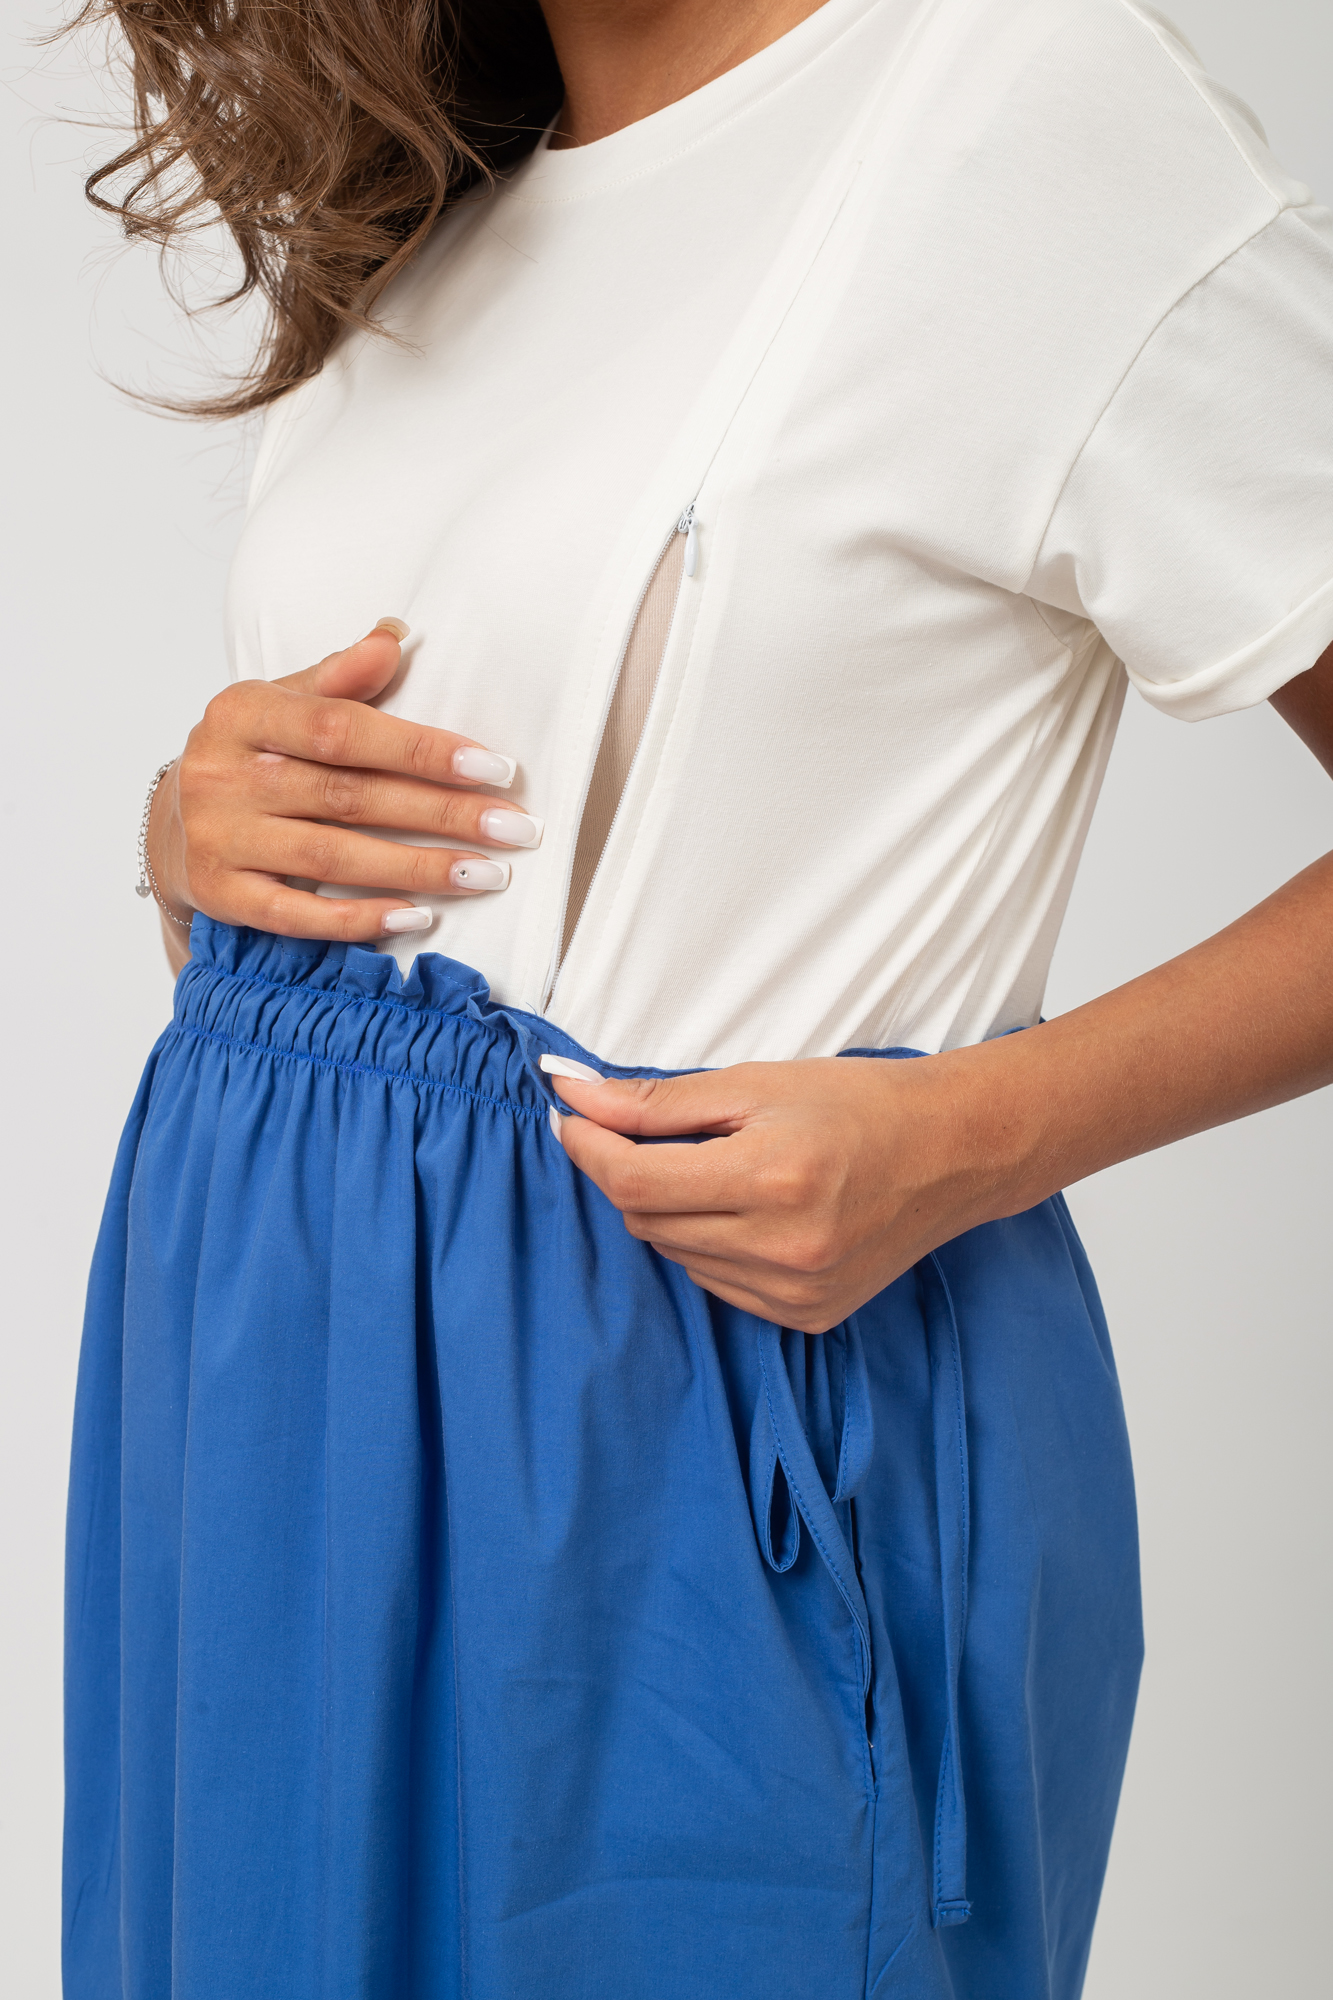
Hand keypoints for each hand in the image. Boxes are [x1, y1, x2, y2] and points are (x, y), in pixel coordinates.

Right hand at [146, 622, 541, 944]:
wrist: (171, 825)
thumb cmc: (248, 757)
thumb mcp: (281, 704)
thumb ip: (338, 676)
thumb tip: (395, 635)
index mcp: (243, 714)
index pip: (344, 730)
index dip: (421, 750)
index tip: (493, 768)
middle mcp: (224, 776)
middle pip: (350, 796)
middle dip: (442, 813)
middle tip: (514, 828)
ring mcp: (219, 839)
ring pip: (332, 856)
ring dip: (417, 868)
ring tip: (486, 874)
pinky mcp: (221, 895)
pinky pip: (296, 914)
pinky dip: (358, 918)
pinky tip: (416, 917)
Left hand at [549, 1055, 1014, 1331]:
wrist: (953, 1152)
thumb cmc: (858, 1104)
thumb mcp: (756, 1084)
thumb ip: (658, 1101)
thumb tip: (575, 1096)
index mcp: (773, 1177)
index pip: (635, 1181)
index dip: (588, 1148)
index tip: (571, 1118)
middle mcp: (784, 1247)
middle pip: (648, 1220)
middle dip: (632, 1174)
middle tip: (651, 1133)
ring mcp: (796, 1292)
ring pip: (677, 1256)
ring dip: (672, 1212)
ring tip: (722, 1168)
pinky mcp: (806, 1317)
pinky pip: (716, 1283)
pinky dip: (710, 1245)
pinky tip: (751, 1211)